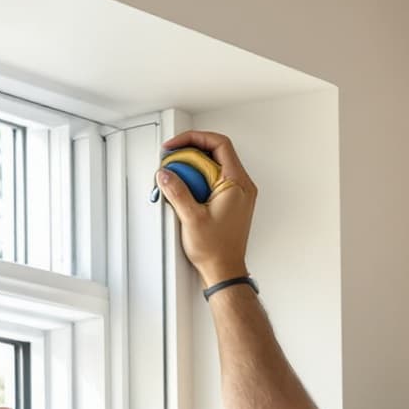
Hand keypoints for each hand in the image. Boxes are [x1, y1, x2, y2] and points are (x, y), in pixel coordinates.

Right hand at [156, 130, 256, 284]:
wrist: (225, 270)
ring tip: (175, 176)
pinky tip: (185, 190)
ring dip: (193, 166)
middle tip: (171, 161)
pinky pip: (214, 179)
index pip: (219, 144)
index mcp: (237, 183)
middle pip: (216, 152)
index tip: (175, 146)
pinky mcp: (231, 201)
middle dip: (190, 152)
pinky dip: (198, 179)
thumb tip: (166, 174)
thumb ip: (177, 191)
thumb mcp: (191, 218)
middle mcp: (241, 185)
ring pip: (214, 165)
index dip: (194, 139)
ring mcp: (237, 193)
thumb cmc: (216, 250)